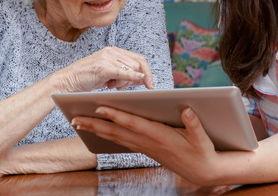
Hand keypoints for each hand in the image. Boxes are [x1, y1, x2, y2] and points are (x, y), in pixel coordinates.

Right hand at [53, 46, 153, 92]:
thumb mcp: (109, 74)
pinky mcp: (102, 67)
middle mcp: (112, 51)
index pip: (138, 58)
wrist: (67, 80)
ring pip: (131, 69)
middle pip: (137, 64)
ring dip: (125, 82)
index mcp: (114, 51)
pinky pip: (122, 71)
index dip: (147, 71)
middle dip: (135, 79)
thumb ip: (125, 74)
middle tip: (121, 87)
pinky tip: (137, 79)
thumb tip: (143, 78)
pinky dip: (131, 76)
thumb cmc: (88, 78)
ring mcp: (107, 58)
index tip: (151, 85)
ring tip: (110, 85)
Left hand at [71, 106, 219, 184]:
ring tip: (80, 123)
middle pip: (116, 132)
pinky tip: (101, 131)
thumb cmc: (201, 153)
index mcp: (159, 136)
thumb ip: (193, 124)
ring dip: (97, 130)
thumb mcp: (201, 138)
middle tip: (75, 119)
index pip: (133, 124)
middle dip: (95, 125)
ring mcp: (145, 147)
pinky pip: (122, 141)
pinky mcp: (146, 149)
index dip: (116, 115)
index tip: (100, 107)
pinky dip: (108, 135)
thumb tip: (186, 109)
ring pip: (116, 137)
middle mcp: (148, 142)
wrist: (202, 172)